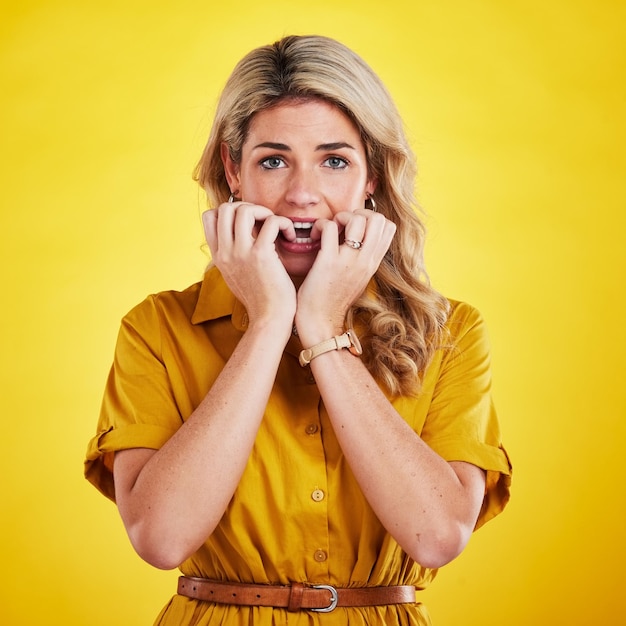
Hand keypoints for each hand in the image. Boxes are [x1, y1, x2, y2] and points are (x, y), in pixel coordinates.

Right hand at [202, 201, 297, 333]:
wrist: (269, 319)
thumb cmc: (260, 299)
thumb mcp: (236, 276)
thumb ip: (233, 256)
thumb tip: (238, 236)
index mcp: (218, 256)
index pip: (210, 217)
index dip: (231, 211)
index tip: (250, 222)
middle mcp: (225, 252)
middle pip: (225, 208)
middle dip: (248, 207)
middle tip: (265, 222)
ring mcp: (241, 253)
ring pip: (244, 210)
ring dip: (265, 212)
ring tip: (277, 228)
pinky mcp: (261, 255)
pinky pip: (272, 221)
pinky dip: (284, 224)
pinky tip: (290, 238)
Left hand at [295, 208, 395, 342]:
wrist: (321, 322)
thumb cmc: (334, 299)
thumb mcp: (359, 279)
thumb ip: (363, 259)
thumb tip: (360, 237)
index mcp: (373, 263)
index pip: (389, 227)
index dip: (371, 218)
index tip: (354, 228)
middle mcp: (365, 260)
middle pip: (377, 218)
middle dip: (358, 212)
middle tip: (343, 225)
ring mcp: (348, 260)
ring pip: (356, 218)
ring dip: (339, 217)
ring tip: (329, 230)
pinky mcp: (328, 261)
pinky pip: (329, 228)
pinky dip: (320, 225)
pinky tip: (314, 236)